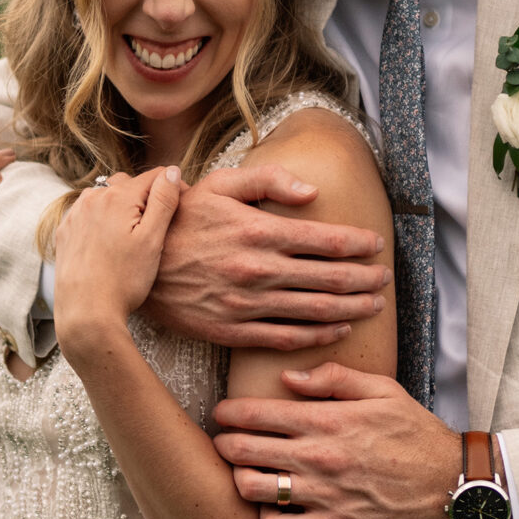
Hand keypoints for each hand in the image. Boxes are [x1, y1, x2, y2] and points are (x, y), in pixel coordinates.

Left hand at [54, 168, 183, 354]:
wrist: (86, 312)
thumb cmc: (124, 280)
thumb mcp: (152, 240)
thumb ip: (164, 201)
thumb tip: (172, 171)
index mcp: (118, 196)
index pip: (155, 176)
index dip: (173, 188)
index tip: (181, 208)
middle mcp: (93, 197)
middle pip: (128, 183)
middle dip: (145, 197)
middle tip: (156, 227)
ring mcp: (75, 214)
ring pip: (106, 197)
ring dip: (122, 207)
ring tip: (132, 237)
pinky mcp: (65, 231)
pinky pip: (88, 214)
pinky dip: (101, 220)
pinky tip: (109, 243)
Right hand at [142, 166, 390, 350]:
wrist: (133, 264)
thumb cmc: (180, 218)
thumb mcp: (219, 184)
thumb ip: (268, 180)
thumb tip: (312, 191)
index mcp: (258, 230)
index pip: (324, 239)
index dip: (357, 243)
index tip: (377, 244)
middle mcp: (258, 270)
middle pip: (328, 278)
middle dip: (364, 279)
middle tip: (385, 278)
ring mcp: (246, 304)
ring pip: (314, 311)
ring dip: (351, 308)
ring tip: (374, 305)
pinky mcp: (233, 331)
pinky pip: (286, 338)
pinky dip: (318, 336)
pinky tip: (338, 330)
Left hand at [212, 363, 459, 518]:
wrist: (451, 485)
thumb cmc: (417, 435)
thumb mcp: (383, 390)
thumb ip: (333, 378)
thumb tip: (289, 378)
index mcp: (327, 420)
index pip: (255, 413)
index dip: (229, 412)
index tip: (224, 413)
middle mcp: (318, 457)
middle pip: (241, 450)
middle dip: (224, 443)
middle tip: (224, 442)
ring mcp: (322, 496)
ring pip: (250, 489)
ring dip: (239, 480)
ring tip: (245, 474)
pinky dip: (266, 518)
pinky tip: (275, 508)